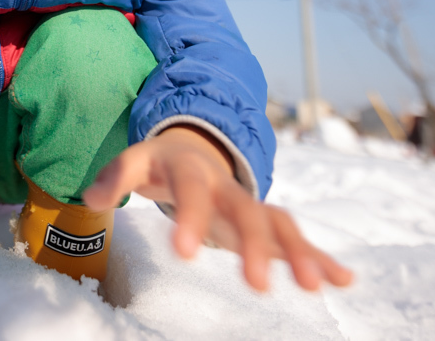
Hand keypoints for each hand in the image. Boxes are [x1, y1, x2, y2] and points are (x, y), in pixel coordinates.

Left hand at [82, 125, 351, 291]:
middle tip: (257, 287)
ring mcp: (250, 204)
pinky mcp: (265, 223)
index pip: (192, 192)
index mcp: (193, 171)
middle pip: (246, 212)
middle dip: (253, 247)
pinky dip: (320, 257)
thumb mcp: (134, 161)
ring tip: (317, 288)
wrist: (192, 147)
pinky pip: (296, 238)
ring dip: (299, 254)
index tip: (183, 252)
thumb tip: (91, 197)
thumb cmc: (160, 163)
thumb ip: (114, 177)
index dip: (189, 218)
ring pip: (279, 225)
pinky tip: (343, 281)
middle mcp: (228, 187)